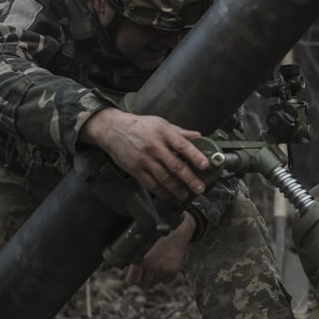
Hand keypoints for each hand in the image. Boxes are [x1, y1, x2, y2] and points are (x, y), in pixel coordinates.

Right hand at [80, 107, 209, 200]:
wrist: (113, 130)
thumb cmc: (139, 126)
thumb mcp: (161, 123)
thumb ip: (180, 132)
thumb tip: (198, 135)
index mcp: (164, 133)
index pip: (183, 145)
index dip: (195, 156)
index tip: (205, 165)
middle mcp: (155, 147)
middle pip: (175, 165)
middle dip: (189, 178)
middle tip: (199, 188)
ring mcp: (145, 160)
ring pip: (164, 178)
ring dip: (176, 189)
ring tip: (185, 195)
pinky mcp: (136, 169)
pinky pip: (151, 184)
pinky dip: (161, 192)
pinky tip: (168, 195)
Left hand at [127, 213, 195, 287]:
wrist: (178, 231)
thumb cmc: (159, 235)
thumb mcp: (142, 244)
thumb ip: (135, 257)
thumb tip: (128, 268)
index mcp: (143, 259)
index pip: (133, 280)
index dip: (133, 277)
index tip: (135, 274)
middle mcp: (154, 266)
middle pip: (143, 284)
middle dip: (142, 278)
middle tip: (144, 270)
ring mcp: (165, 270)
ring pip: (154, 283)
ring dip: (153, 277)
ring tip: (155, 265)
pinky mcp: (174, 271)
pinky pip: (165, 281)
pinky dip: (163, 276)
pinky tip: (163, 266)